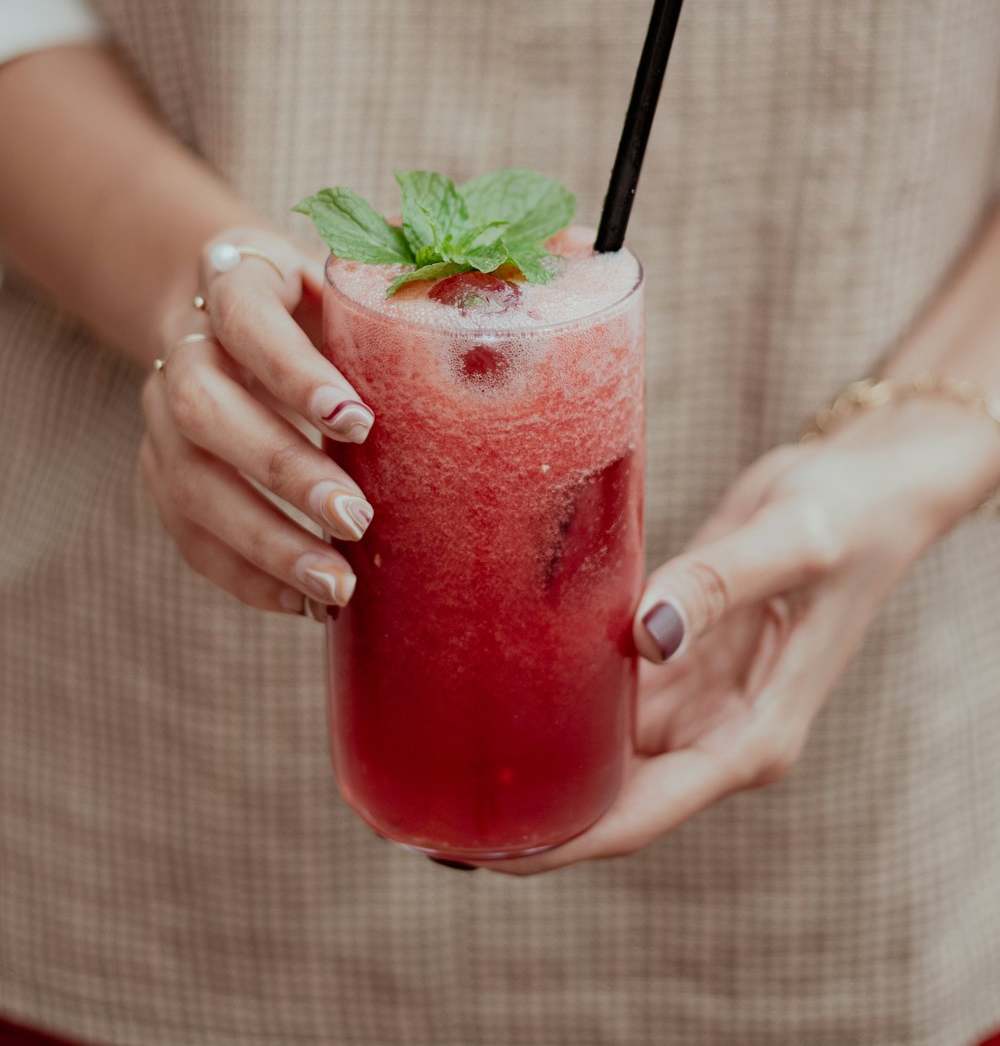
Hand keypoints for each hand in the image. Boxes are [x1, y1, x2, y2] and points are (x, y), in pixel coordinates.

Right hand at [139, 227, 374, 619]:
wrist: (230, 310)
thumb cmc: (318, 299)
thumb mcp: (352, 279)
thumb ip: (404, 288)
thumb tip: (509, 289)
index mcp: (233, 275)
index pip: (247, 317)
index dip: (293, 372)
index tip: (358, 421)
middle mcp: (181, 345)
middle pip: (205, 409)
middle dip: (282, 469)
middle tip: (358, 518)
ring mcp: (161, 414)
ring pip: (188, 482)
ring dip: (263, 541)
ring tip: (336, 583)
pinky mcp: (160, 471)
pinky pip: (188, 533)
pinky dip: (245, 574)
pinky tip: (303, 600)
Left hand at [483, 397, 999, 873]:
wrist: (869, 482)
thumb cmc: (846, 513)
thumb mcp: (793, 542)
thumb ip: (720, 583)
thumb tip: (646, 632)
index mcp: (751, 736)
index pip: (641, 815)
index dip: (561, 842)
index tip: (481, 848)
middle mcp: (718, 732)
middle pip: (608, 799)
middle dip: (525, 816)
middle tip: (423, 808)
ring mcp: (696, 698)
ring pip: (598, 752)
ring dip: (528, 765)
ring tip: (434, 762)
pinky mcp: (678, 655)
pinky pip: (604, 695)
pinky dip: (550, 701)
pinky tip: (488, 691)